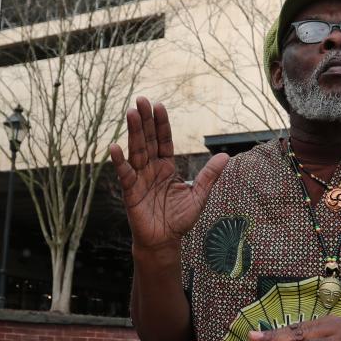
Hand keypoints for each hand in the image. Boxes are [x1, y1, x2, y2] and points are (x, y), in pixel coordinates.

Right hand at [109, 97, 227, 252]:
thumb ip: (209, 176)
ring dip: (133, 132)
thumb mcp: (199, 196)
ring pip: (136, 151)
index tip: (159, 105)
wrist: (164, 242)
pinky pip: (124, 174)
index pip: (163, 140)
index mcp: (166, 167)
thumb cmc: (179, 220)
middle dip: (145, 120)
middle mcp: (151, 169)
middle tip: (140, 99)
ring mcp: (139, 179)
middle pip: (147, 140)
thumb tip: (226, 156)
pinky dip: (119, 161)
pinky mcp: (130, 192)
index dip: (161, 124)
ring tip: (131, 113)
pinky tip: (115, 147)